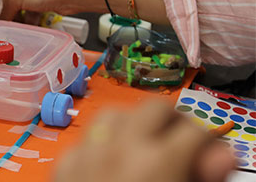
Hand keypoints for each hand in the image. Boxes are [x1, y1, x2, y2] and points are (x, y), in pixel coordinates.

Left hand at [55, 101, 235, 181]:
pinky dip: (100, 146)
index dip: (207, 140)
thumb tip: (220, 155)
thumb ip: (202, 176)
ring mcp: (86, 155)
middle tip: (180, 142)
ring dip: (132, 126)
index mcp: (157, 161)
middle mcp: (119, 149)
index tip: (208, 153)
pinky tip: (109, 163)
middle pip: (153, 108)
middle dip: (171, 121)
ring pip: (113, 116)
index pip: (195, 129)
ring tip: (144, 147)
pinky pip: (84, 141)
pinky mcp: (63, 167)